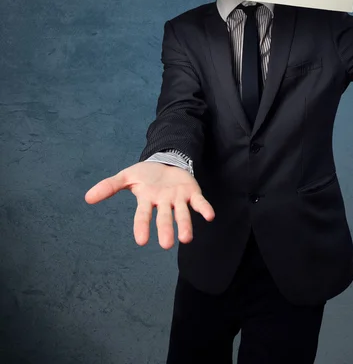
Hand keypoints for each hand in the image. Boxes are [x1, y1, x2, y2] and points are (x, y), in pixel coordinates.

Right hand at [85, 161, 214, 248]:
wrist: (166, 162)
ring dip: (185, 225)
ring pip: (182, 214)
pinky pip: (200, 203)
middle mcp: (164, 203)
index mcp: (147, 200)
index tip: (142, 241)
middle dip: (166, 230)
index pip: (143, 215)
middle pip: (164, 218)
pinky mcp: (192, 193)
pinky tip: (210, 217)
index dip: (142, 227)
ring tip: (186, 239)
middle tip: (167, 245)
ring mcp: (178, 199)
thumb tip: (87, 198)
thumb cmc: (145, 174)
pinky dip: (204, 209)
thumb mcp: (126, 176)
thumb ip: (109, 186)